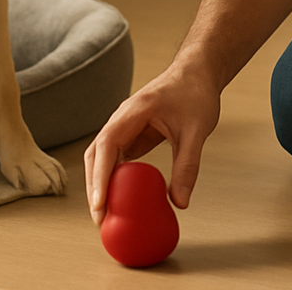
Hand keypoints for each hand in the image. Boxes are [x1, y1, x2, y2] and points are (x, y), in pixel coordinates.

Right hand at [84, 65, 220, 223]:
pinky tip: (120, 197)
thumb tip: (179, 203)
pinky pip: (117, 157)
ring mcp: (126, 125)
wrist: (197, 72)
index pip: (107, 144)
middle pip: (96, 153)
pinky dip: (114, 177)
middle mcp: (123, 117)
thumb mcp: (196, 131)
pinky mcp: (132, 132)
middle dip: (94, 185)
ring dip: (101, 183)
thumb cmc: (195, 93)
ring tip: (106, 214)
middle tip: (100, 219)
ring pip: (103, 156)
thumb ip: (187, 166)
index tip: (99, 203)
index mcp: (135, 111)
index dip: (100, 175)